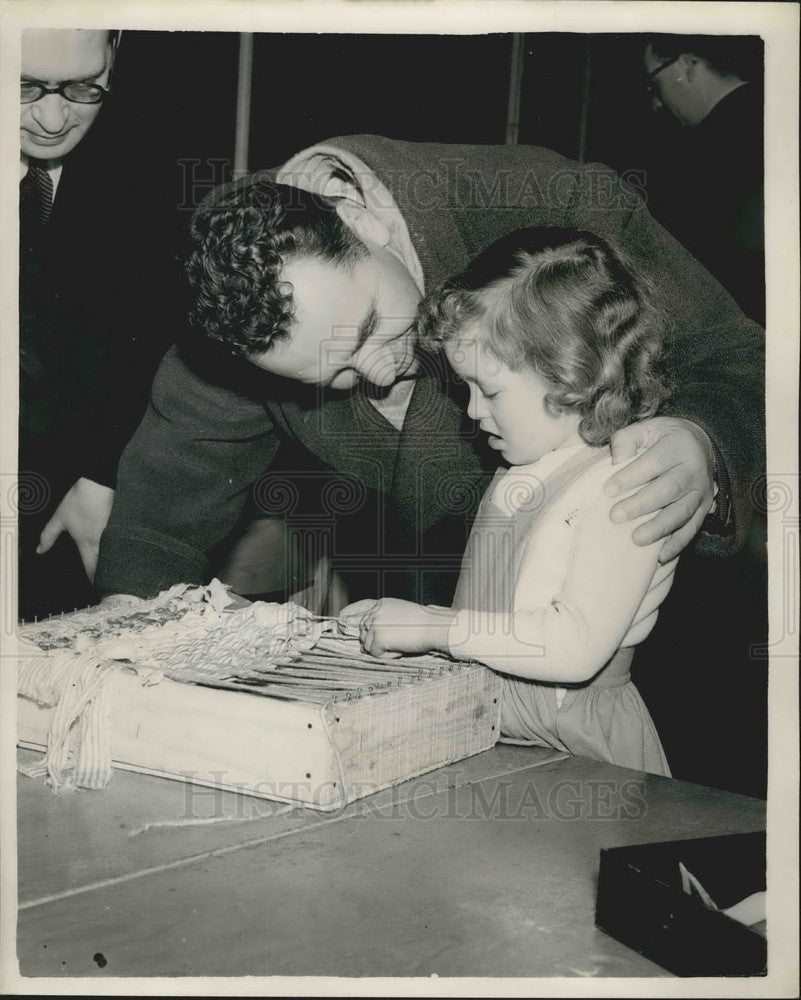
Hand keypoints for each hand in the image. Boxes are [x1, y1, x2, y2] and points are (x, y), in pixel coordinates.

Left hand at [36, 478, 115, 581]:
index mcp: (88, 544)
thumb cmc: (80, 500)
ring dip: (117, 565)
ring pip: (118, 557)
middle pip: (108, 567)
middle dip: (108, 576)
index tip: (96, 588)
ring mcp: (116, 536)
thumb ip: (48, 536)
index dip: (94, 580)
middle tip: (109, 584)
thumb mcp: (59, 518)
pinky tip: (126, 553)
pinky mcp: (125, 528)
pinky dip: (124, 551)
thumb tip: (39, 550)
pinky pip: (125, 545)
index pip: (92, 569)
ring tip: (118, 572)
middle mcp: (104, 544)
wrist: (100, 484)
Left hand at [339, 598, 454, 658]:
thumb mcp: (400, 614)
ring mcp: (375, 625)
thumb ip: (382, 622)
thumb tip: (364, 643)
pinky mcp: (378, 638)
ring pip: (367, 645)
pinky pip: (376, 654)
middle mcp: (375, 612)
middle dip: (373, 641)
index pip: (358, 607)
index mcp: (381, 604)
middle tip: (395, 641)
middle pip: (362, 632)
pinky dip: (387, 656)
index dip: (348, 615)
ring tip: (401, 643)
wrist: (434, 627)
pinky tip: (400, 649)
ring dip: (382, 649)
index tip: (341, 621)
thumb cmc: (423, 624)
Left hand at [605, 417, 715, 563]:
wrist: (700, 444)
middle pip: (669, 490)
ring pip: (682, 512)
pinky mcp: (704, 509)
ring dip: (659, 528)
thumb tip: (616, 461)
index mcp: (677, 447)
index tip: (608, 490)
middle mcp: (693, 470)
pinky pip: (692, 529)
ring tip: (636, 539)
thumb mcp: (646, 429)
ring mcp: (701, 492)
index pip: (654, 462)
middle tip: (615, 516)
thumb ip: (627, 440)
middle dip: (641, 505)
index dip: (631, 476)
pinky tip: (660, 557)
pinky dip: (677, 544)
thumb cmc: (663, 438)